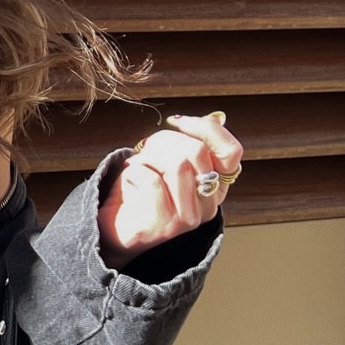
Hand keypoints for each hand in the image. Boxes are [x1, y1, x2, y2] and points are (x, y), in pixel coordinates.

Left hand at [97, 111, 242, 269]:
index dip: (206, 129)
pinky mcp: (163, 226)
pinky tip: (130, 180)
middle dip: (165, 140)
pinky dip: (134, 171)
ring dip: (148, 157)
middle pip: (198, 151)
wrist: (113, 225)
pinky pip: (151, 180)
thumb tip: (216, 118)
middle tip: (147, 151)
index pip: (231, 152)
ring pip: (177, 164)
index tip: (177, 121)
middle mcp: (209, 206)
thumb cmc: (140, 188)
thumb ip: (192, 141)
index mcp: (216, 187)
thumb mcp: (169, 158)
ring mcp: (188, 219)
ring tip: (138, 167)